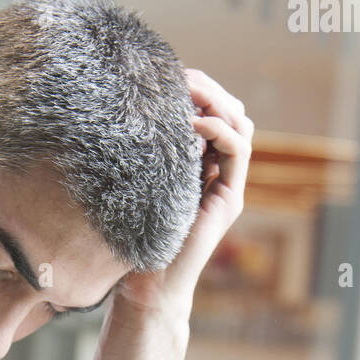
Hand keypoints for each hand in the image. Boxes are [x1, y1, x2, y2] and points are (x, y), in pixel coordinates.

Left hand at [114, 69, 253, 319]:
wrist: (145, 285)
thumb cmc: (129, 237)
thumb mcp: (132, 181)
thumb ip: (139, 152)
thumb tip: (119, 110)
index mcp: (197, 163)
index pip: (210, 111)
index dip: (195, 87)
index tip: (168, 74)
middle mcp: (217, 171)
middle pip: (231, 110)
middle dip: (207, 86)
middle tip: (180, 74)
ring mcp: (228, 185)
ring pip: (240, 124)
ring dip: (217, 100)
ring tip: (188, 91)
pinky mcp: (230, 199)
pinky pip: (238, 149)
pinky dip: (219, 128)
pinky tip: (192, 123)